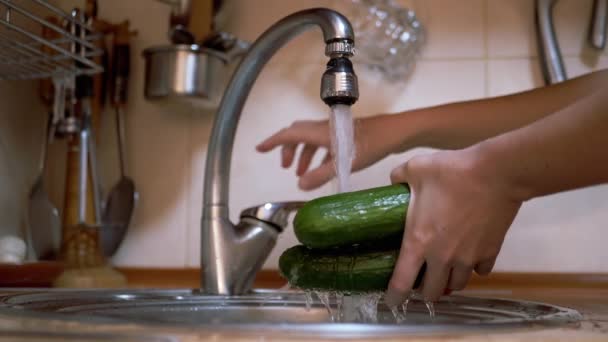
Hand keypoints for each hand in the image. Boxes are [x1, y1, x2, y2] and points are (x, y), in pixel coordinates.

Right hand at [256, 115, 401, 189]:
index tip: (259, 149)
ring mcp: (335, 131)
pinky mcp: (346, 135)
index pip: (289, 134)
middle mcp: (324, 128)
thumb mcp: (344, 163)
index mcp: (320, 132)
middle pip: (298, 135)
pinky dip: (317, 156)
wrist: (396, 133)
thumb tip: (300, 185)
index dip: (273, 142)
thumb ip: (320, 175)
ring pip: (311, 141)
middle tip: (285, 167)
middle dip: (288, 150)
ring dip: (303, 155)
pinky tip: (322, 170)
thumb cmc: (371, 144)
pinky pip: (323, 144)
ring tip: (300, 174)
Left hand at [385, 147, 521, 304]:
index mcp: (418, 242)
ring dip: (448, 282)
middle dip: (424, 292)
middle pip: (432, 292)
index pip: (402, 282)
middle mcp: (442, 257)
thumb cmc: (452, 172)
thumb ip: (398, 177)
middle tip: (420, 283)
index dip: (394, 296)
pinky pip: (480, 271)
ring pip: (457, 285)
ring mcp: (468, 257)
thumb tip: (394, 181)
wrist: (496, 174)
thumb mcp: (415, 168)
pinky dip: (473, 268)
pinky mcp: (490, 252)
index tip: (391, 301)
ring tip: (445, 272)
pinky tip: (470, 256)